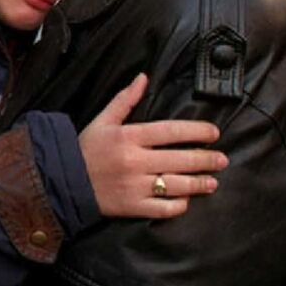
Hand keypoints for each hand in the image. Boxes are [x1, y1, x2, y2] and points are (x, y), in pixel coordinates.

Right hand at [79, 74, 227, 218]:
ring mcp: (135, 186)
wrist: (63, 181)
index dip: (196, 131)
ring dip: (199, 183)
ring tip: (212, 181)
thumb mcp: (103, 120)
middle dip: (206, 159)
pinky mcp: (133, 207)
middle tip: (222, 159)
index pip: (170, 131)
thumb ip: (125, 99)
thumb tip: (144, 77)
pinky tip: (187, 200)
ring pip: (177, 184)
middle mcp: (134, 161)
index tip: (213, 133)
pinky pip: (164, 208)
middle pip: (180, 159)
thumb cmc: (85, 149)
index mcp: (128, 137)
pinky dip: (179, 205)